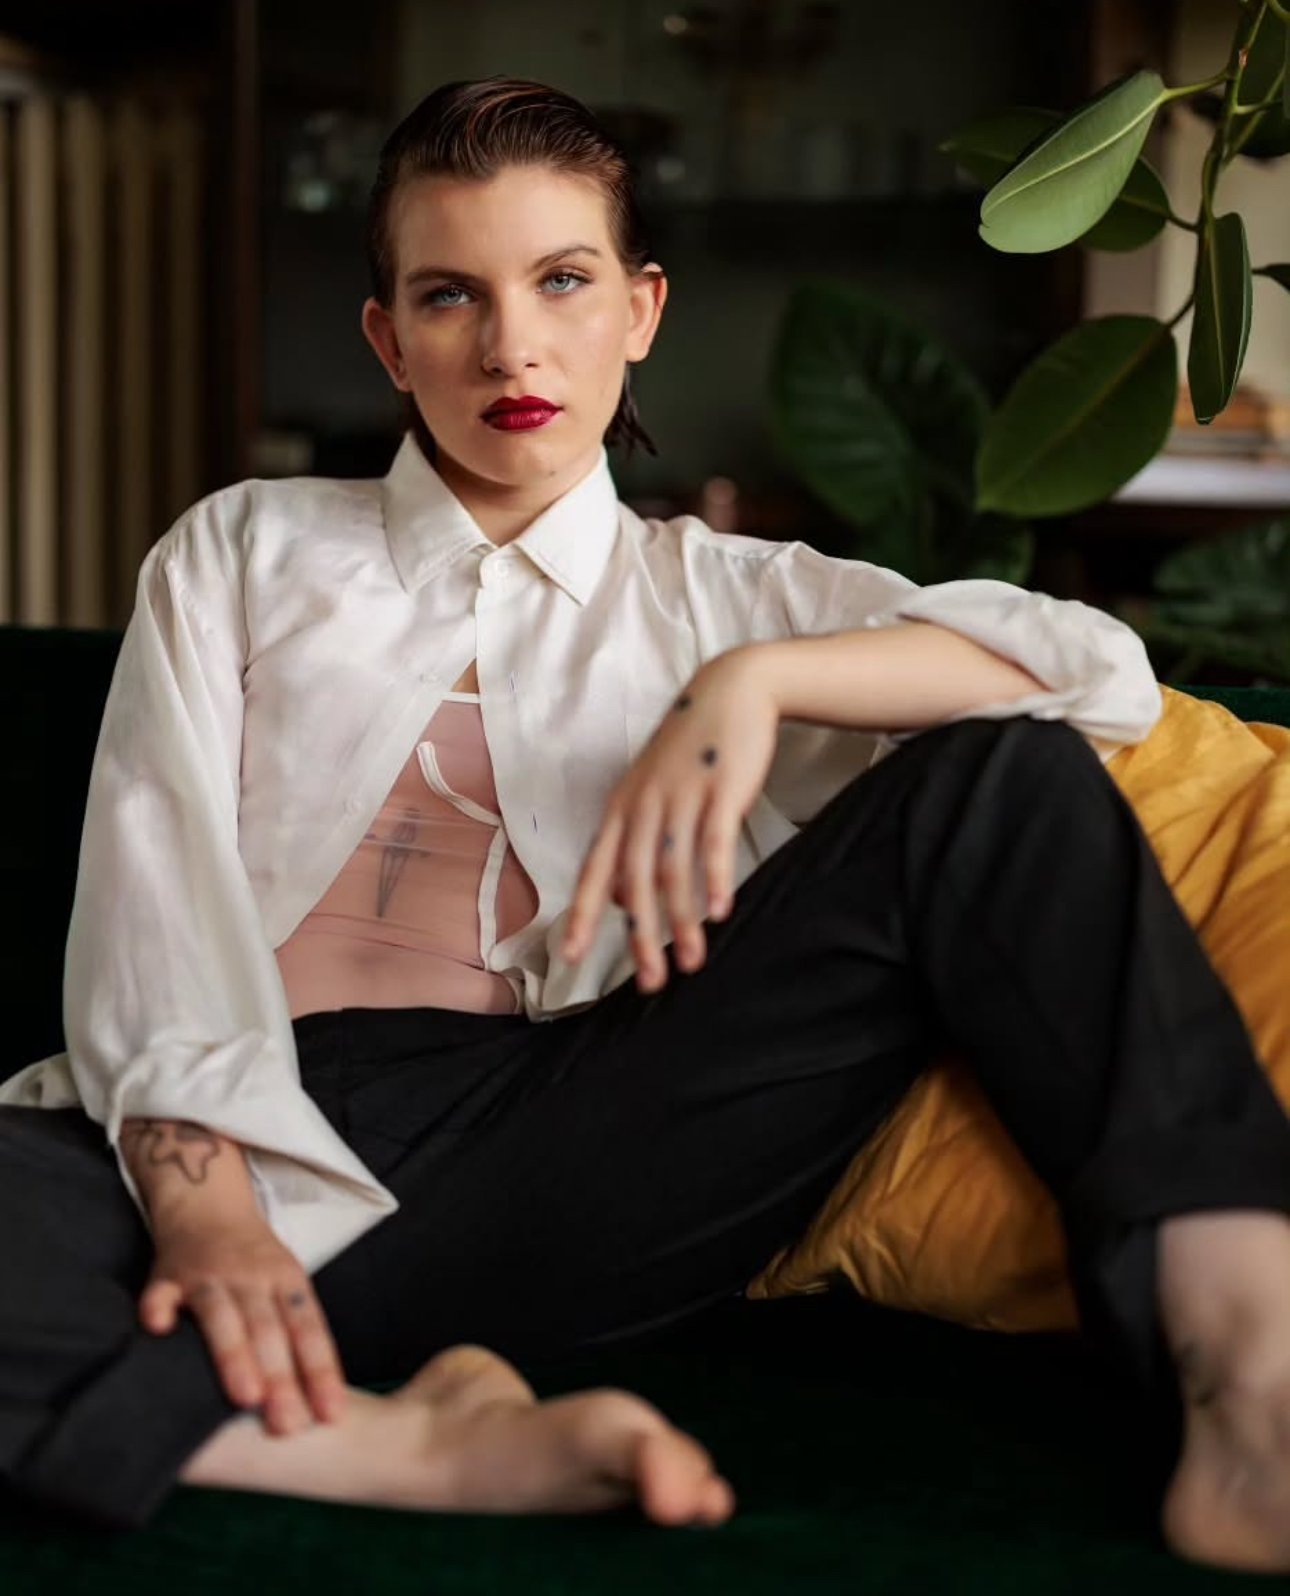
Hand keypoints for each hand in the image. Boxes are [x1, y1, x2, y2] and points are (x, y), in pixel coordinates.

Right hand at [139, 1213, 346, 1436]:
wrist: (208, 1203)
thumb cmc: (254, 1260)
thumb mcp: (286, 1283)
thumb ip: (295, 1332)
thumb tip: (318, 1397)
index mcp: (286, 1279)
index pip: (308, 1328)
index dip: (320, 1370)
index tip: (332, 1414)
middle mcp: (251, 1276)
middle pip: (268, 1328)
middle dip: (281, 1377)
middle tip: (290, 1424)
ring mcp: (208, 1274)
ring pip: (222, 1314)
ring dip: (234, 1353)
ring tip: (246, 1396)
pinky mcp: (167, 1274)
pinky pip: (160, 1292)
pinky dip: (158, 1309)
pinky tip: (158, 1331)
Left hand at [561, 647, 779, 991]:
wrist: (730, 690)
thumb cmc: (690, 750)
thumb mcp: (649, 792)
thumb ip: (632, 842)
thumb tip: (615, 899)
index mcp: (622, 809)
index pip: (595, 870)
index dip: (580, 913)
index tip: (569, 956)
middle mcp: (644, 805)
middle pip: (633, 881)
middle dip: (640, 936)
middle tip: (650, 982)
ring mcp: (681, 796)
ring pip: (674, 871)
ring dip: (682, 921)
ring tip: (692, 962)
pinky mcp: (720, 789)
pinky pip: (713, 843)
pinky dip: (714, 880)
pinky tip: (720, 913)